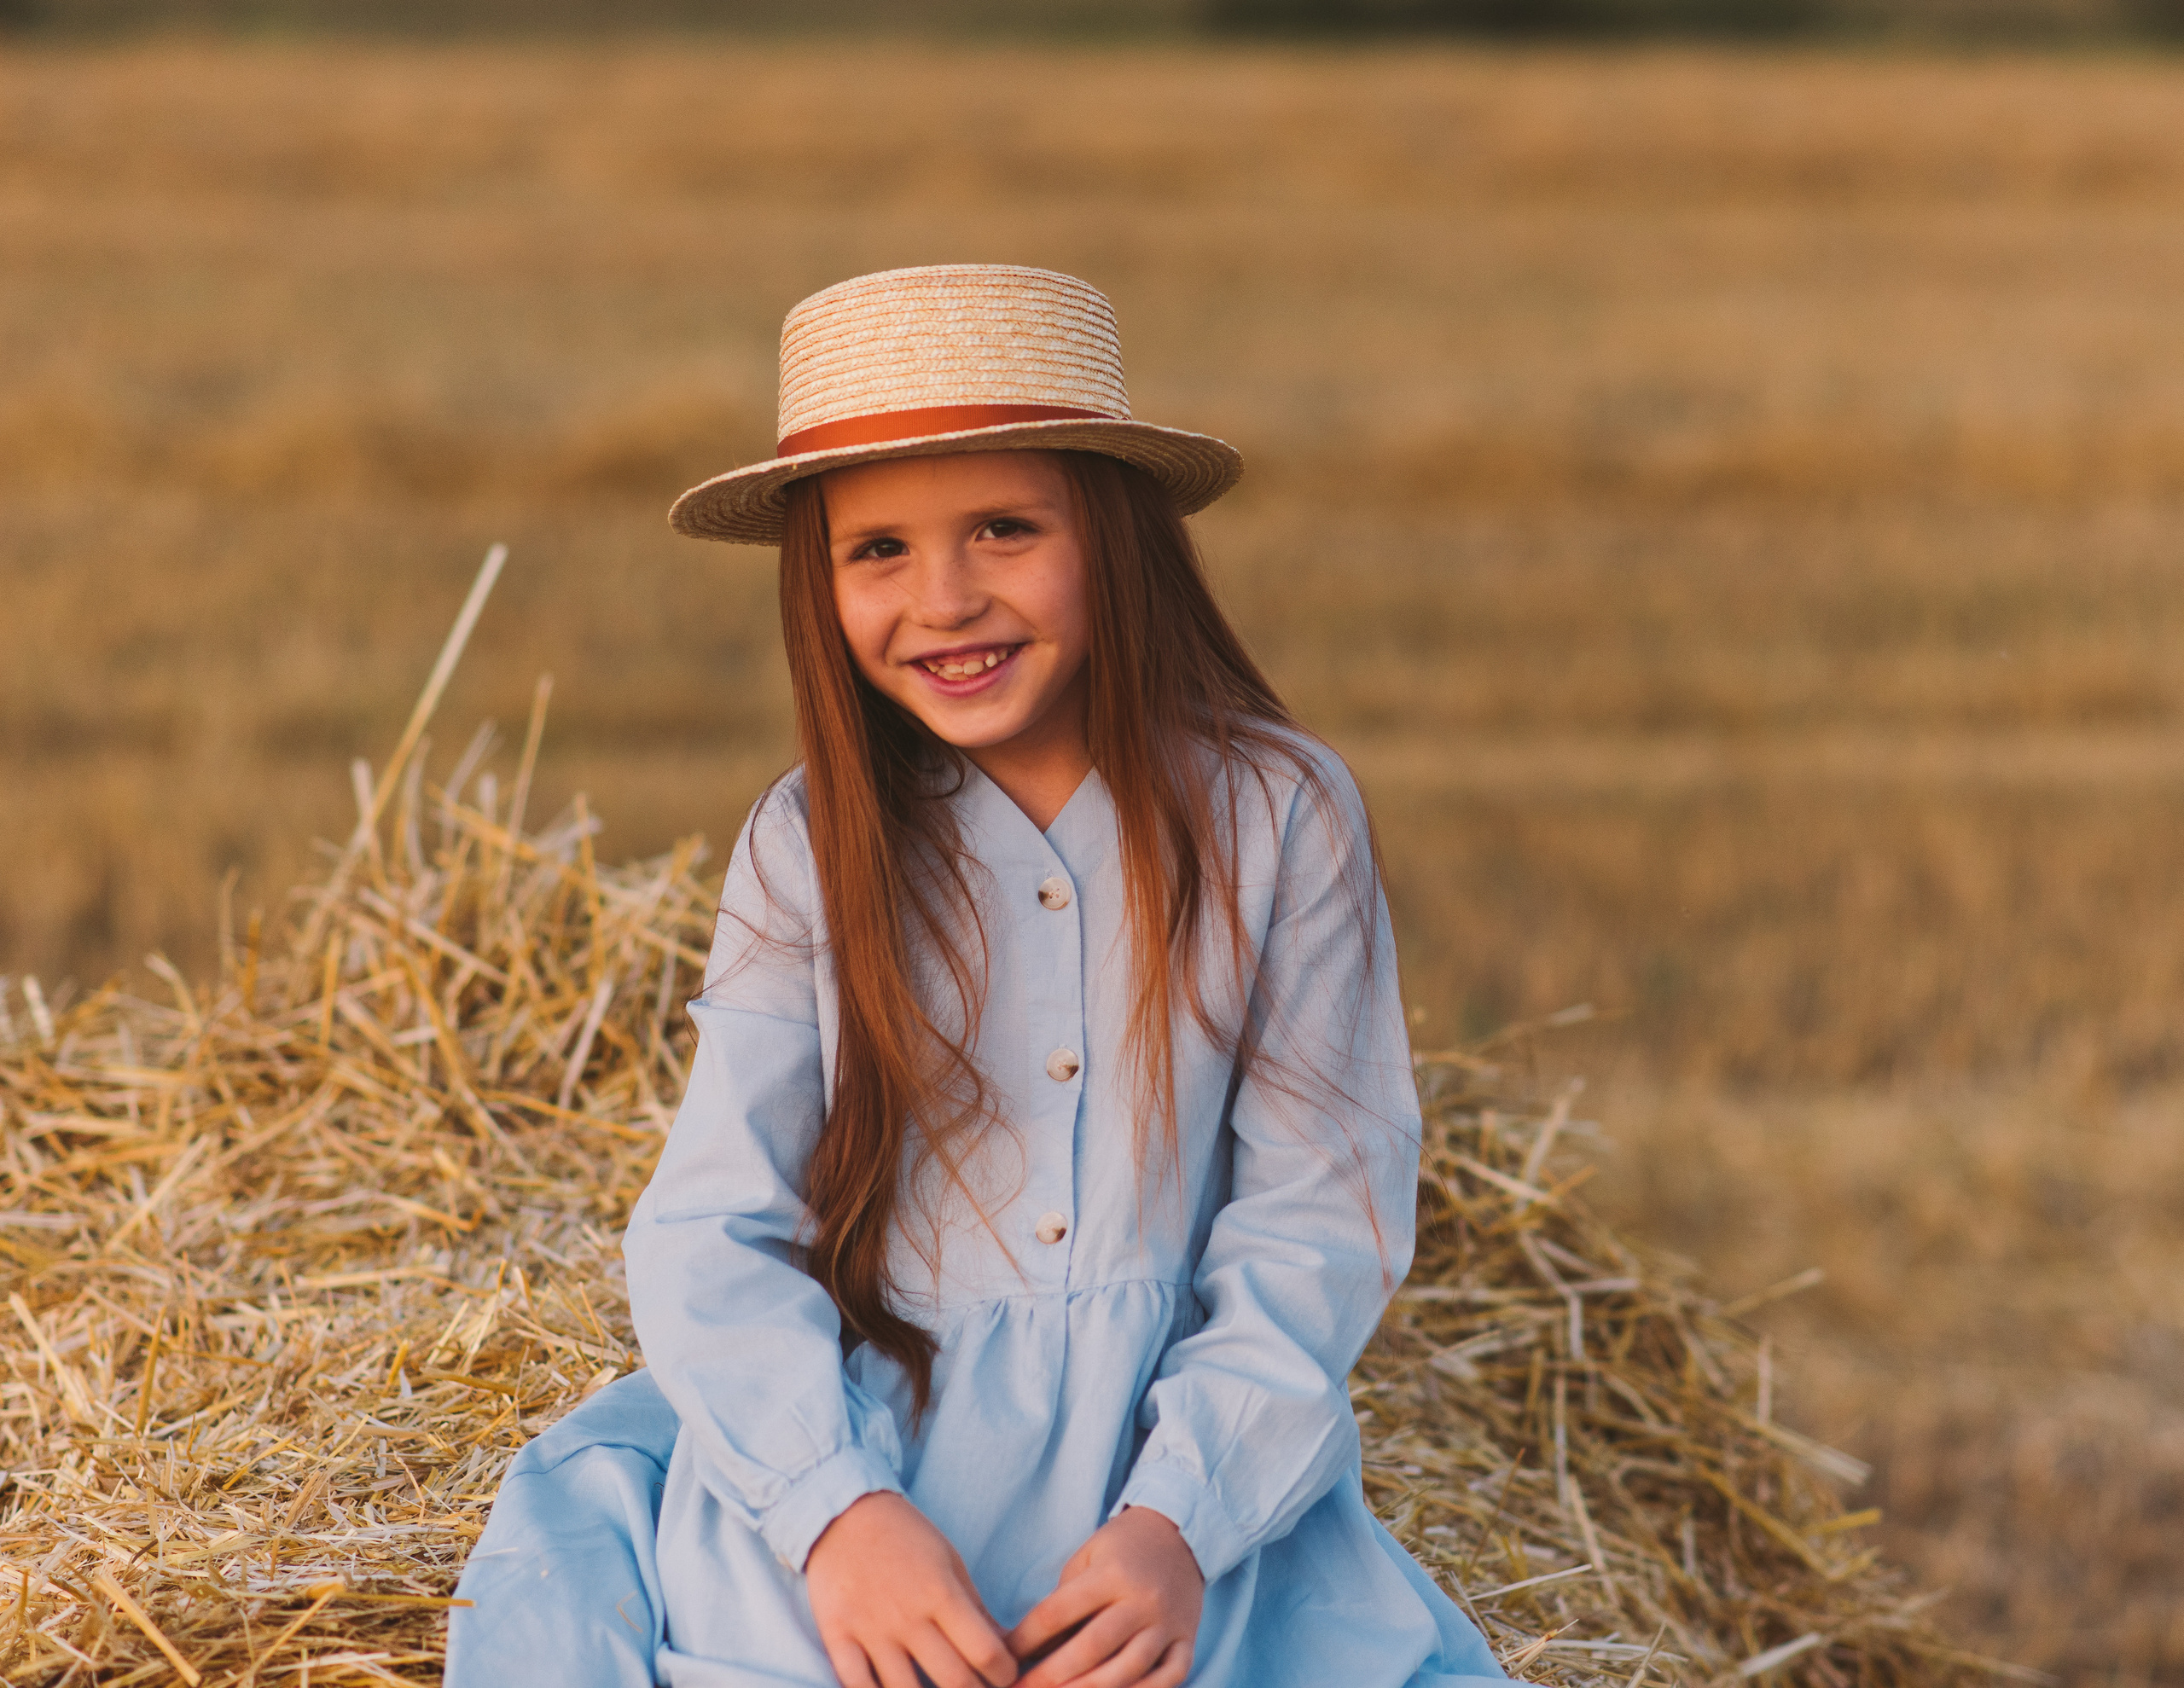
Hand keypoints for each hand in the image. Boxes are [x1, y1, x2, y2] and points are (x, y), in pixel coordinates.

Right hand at [805, 1491, 1017, 1687]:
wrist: (842, 1511)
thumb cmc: (905, 1536)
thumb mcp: (950, 1561)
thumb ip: (976, 1607)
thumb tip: (1006, 1648)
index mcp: (941, 1593)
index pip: (986, 1652)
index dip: (1005, 1673)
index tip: (1004, 1674)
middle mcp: (907, 1616)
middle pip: (953, 1681)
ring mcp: (870, 1630)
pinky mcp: (837, 1636)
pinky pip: (856, 1687)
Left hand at [1005, 1507, 1203, 1687]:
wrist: (1180, 1531)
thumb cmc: (1122, 1546)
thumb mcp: (1087, 1556)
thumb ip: (1065, 1600)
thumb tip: (1036, 1651)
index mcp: (1110, 1574)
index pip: (1058, 1613)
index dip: (1026, 1639)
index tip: (1005, 1657)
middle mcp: (1141, 1600)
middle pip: (1090, 1648)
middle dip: (1050, 1676)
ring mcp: (1167, 1622)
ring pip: (1128, 1669)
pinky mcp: (1188, 1638)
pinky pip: (1170, 1676)